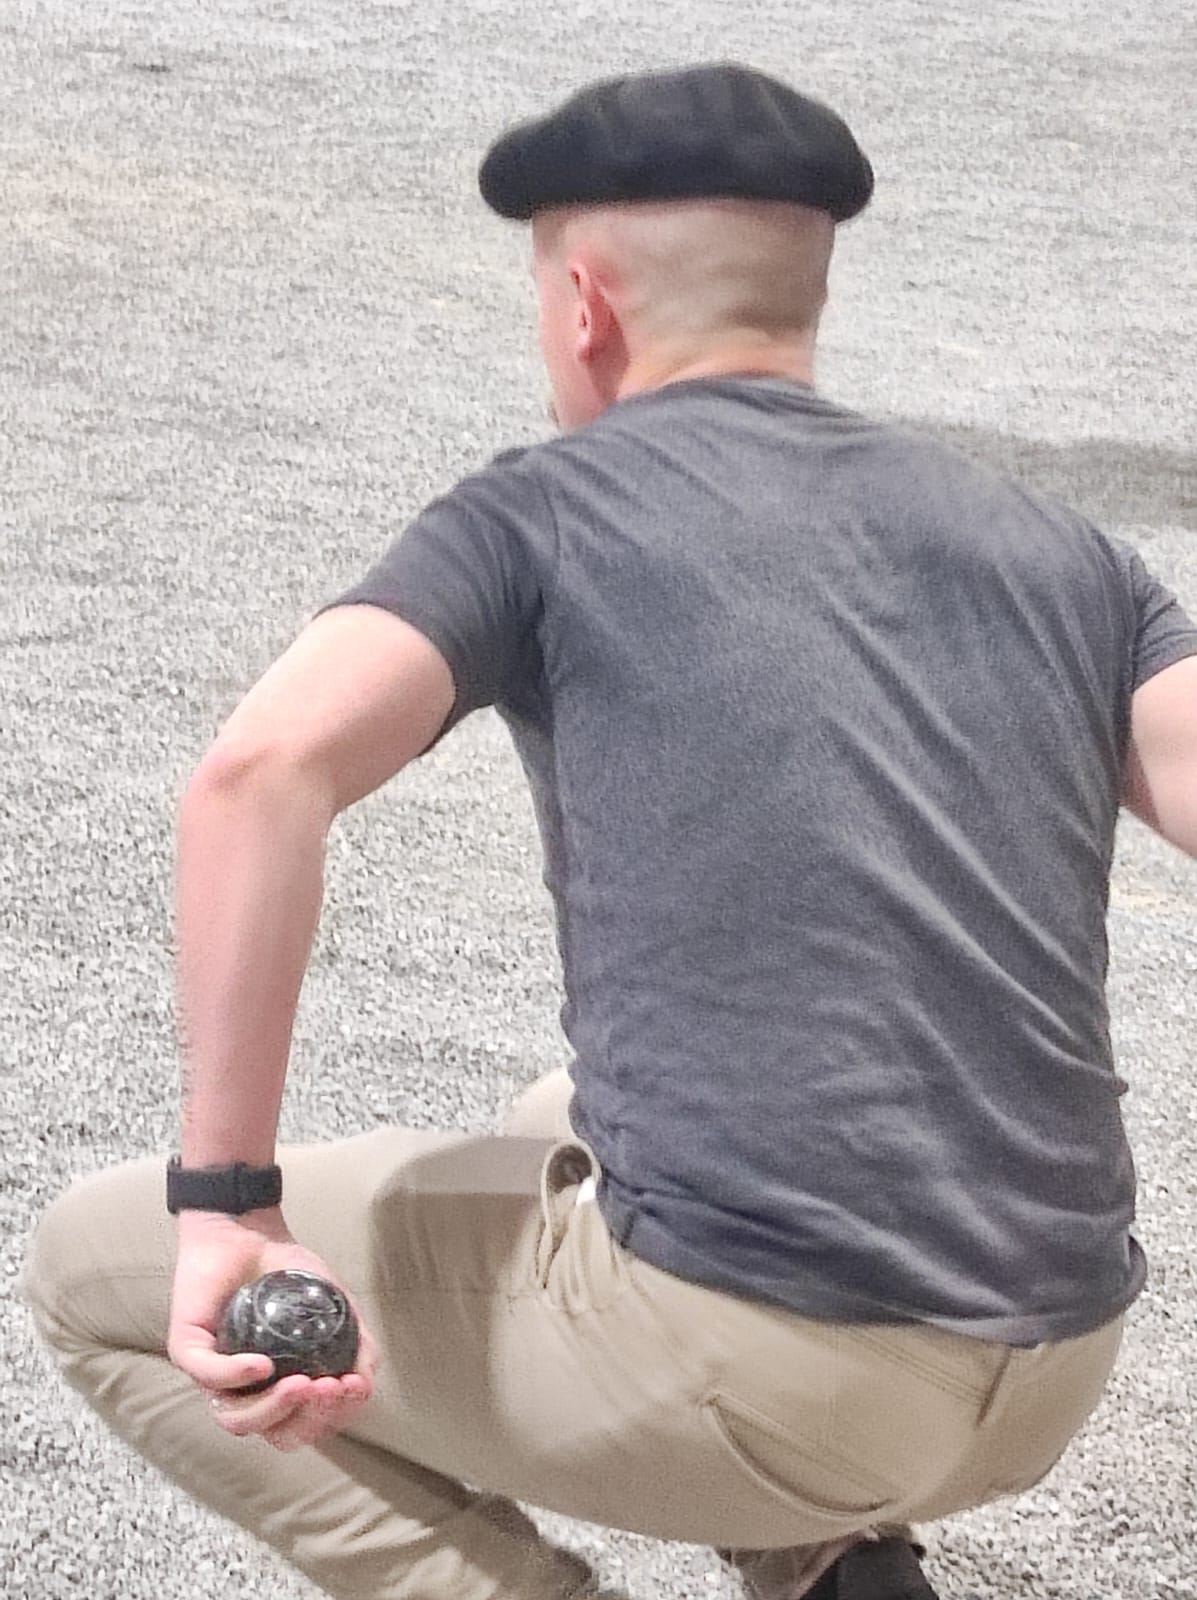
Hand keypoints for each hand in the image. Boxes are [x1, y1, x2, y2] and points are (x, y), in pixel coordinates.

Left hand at [167, 1209, 378, 1451]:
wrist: (249, 1229)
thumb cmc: (290, 1270)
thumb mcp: (337, 1306)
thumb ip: (357, 1342)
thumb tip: (366, 1382)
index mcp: (279, 1388)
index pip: (306, 1425)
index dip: (333, 1416)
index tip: (354, 1386)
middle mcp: (246, 1390)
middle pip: (275, 1432)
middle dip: (307, 1419)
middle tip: (328, 1386)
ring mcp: (214, 1374)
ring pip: (237, 1420)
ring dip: (274, 1409)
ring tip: (302, 1382)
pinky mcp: (188, 1350)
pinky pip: (209, 1377)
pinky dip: (237, 1376)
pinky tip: (264, 1364)